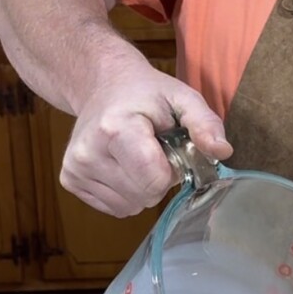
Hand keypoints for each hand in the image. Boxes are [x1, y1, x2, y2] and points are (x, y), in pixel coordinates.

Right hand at [60, 66, 231, 216]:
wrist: (101, 85)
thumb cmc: (146, 94)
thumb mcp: (182, 98)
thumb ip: (205, 124)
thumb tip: (223, 151)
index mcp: (115, 129)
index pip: (154, 180)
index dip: (171, 170)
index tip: (167, 147)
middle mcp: (89, 152)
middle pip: (144, 196)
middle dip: (158, 179)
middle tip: (153, 149)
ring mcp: (75, 169)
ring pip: (129, 207)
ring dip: (142, 188)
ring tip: (136, 155)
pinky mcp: (70, 180)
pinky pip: (114, 208)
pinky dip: (126, 192)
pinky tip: (121, 165)